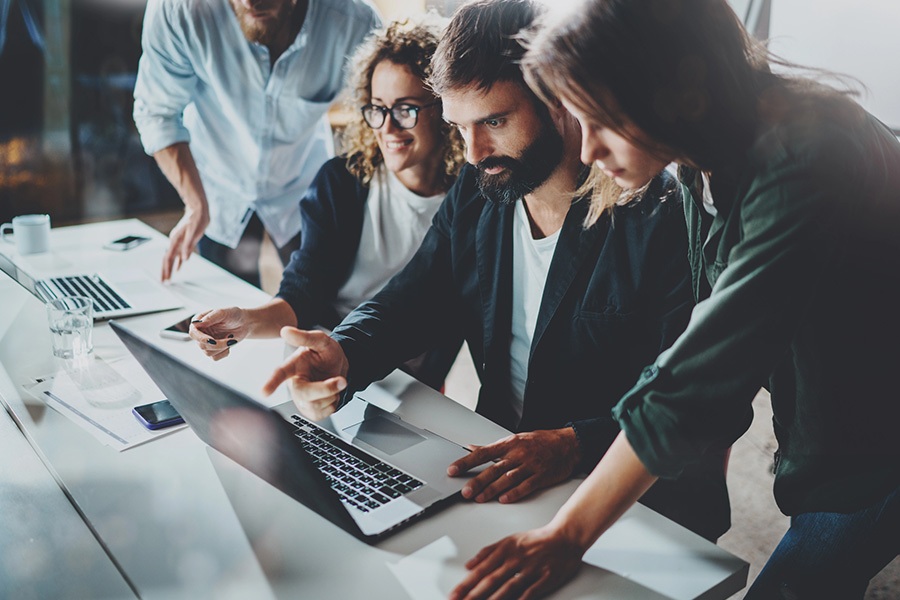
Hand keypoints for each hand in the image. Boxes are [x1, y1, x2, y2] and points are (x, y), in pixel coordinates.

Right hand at [161, 206, 208, 281]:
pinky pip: (178, 254)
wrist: (198, 210)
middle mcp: (175, 242)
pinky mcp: (183, 242)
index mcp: (176, 241)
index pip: (169, 258)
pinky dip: (177, 262)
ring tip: (169, 277)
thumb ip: (189, 246)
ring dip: (170, 268)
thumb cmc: (197, 219)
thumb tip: (184, 258)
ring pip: (172, 258)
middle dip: (165, 271)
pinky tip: (178, 267)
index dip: (167, 269)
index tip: (165, 278)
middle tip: (164, 282)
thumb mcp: (194, 233)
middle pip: (167, 259)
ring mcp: (178, 242)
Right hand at [190, 307, 250, 360]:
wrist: (244, 323)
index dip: (201, 338)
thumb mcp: (223, 312)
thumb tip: (196, 323)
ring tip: (230, 338)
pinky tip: (229, 343)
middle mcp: (201, 333)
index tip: (212, 340)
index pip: (193, 333)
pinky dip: (224, 352)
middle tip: (230, 338)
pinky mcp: (213, 350)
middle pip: (202, 345)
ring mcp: (206, 342)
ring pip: (208, 353)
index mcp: (199, 322)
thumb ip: (210, 317)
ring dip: (222, 347)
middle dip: (217, 344)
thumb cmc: (233, 315)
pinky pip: (215, 358)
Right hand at [262, 327, 348, 419]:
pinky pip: (324, 412)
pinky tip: (330, 393)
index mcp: (293, 366)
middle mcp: (295, 384)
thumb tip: (286, 331)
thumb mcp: (321, 341)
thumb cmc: (327, 354)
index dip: (271, 382)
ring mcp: (302, 399)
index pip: (280, 374)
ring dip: (332, 394)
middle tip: (341, 380)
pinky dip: (334, 403)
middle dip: (325, 388)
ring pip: (315, 405)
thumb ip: (305, 337)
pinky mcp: (311, 411)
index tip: (264, 391)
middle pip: (304, 393)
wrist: (340, 367)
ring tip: (332, 382)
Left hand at [447, 428, 579, 502]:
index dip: (466, 462)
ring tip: (479, 498)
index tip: (453, 469)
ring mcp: (530, 466)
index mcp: (509, 444)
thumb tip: (471, 448)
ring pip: (507, 479)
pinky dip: (514, 493)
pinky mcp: (541, 477)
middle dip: (478, 481)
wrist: (568, 444)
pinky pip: (526, 486)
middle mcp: (518, 454)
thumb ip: (493, 447)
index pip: (482, 453)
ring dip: (492, 490)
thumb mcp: (516, 439)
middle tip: (465, 491)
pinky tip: (504, 499)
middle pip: (494, 469)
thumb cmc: (541, 442)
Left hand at [450, 525, 583, 599]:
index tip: (454, 594)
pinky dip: (521, 599)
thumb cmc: (536, 540)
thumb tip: (468, 564)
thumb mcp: (509, 540)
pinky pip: (531, 591)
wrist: (565, 537)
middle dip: (473, 593)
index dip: (466, 583)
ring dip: (493, 599)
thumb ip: (488, 552)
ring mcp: (531, 568)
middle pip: (491, 579)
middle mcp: (516, 558)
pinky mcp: (546, 577)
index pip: (481, 569)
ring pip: (508, 586)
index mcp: (505, 549)